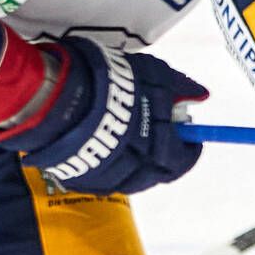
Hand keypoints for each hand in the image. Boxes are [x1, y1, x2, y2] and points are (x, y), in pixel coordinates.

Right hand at [0, 37, 206, 194]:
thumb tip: (201, 96)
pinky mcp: (80, 181)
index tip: (186, 131)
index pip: (184, 159)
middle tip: (156, 129)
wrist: (52, 97)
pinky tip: (104, 144)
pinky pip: (103, 178)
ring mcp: (106, 180)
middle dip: (162, 152)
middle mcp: (137, 173)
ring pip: (130, 177)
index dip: (188, 144)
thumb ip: (180, 87)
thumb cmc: (109, 83)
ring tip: (127, 133)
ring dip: (136, 159)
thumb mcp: (152, 74)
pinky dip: (110, 164)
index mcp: (160, 151)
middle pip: (158, 171)